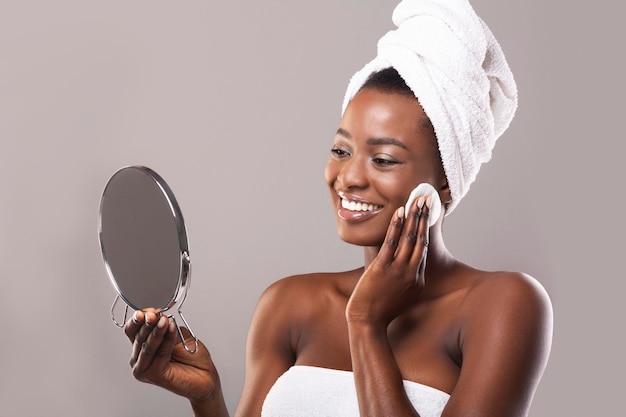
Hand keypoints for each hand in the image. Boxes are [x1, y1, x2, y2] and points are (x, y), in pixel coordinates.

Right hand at [125, 309, 218, 402]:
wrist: (205, 375)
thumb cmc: (192, 357)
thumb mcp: (178, 335)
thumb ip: (166, 327)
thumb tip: (158, 316)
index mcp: (142, 346)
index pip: (132, 330)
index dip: (138, 318)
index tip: (148, 309)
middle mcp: (139, 358)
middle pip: (137, 336)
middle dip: (147, 322)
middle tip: (155, 313)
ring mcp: (144, 368)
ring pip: (146, 345)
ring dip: (157, 331)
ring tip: (165, 320)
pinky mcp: (152, 375)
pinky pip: (159, 353)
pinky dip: (166, 340)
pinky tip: (171, 329)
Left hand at [346, 196, 430, 327]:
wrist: (368, 322)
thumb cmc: (381, 310)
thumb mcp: (402, 295)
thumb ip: (407, 280)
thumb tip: (407, 267)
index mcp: (418, 279)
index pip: (423, 248)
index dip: (426, 228)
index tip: (428, 213)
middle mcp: (412, 272)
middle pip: (421, 239)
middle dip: (424, 217)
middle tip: (428, 199)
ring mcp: (398, 270)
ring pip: (409, 238)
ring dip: (414, 217)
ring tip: (417, 200)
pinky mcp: (383, 268)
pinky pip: (391, 243)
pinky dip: (396, 226)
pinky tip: (399, 212)